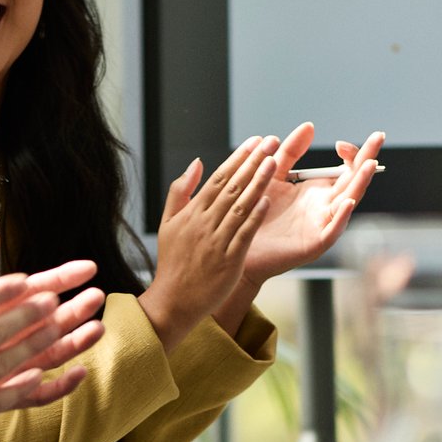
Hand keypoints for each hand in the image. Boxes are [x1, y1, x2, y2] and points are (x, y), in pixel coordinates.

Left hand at [0, 232, 103, 385]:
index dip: (58, 278)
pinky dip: (54, 387)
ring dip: (70, 342)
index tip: (87, 268)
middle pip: (41, 322)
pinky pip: (27, 395)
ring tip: (98, 329)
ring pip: (42, 355)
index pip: (27, 291)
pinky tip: (77, 375)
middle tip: (99, 297)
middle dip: (72, 308)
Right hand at [138, 135, 278, 347]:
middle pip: (232, 187)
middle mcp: (204, 224)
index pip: (218, 179)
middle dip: (253, 162)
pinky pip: (243, 234)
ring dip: (258, 183)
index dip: (238, 158)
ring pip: (240, 206)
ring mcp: (216, 242)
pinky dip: (254, 216)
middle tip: (271, 143)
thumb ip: (180, 191)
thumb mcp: (167, 223)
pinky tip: (266, 200)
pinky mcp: (228, 260)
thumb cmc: (173, 263)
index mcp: (191, 213)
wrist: (174, 300)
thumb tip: (197, 163)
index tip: (254, 142)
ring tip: (274, 163)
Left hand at [240, 124, 383, 285]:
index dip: (349, 154)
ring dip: (360, 182)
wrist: (239, 244)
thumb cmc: (256, 212)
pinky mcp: (314, 243)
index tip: (341, 144)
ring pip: (348, 201)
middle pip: (353, 179)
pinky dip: (341, 216)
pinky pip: (332, 230)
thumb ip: (289, 152)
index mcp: (317, 190)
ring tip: (369, 164)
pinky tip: (346, 202)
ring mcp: (322, 224)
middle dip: (367, 158)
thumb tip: (308, 127)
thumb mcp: (272, 174)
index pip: (345, 168)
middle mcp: (324, 206)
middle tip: (378, 137)